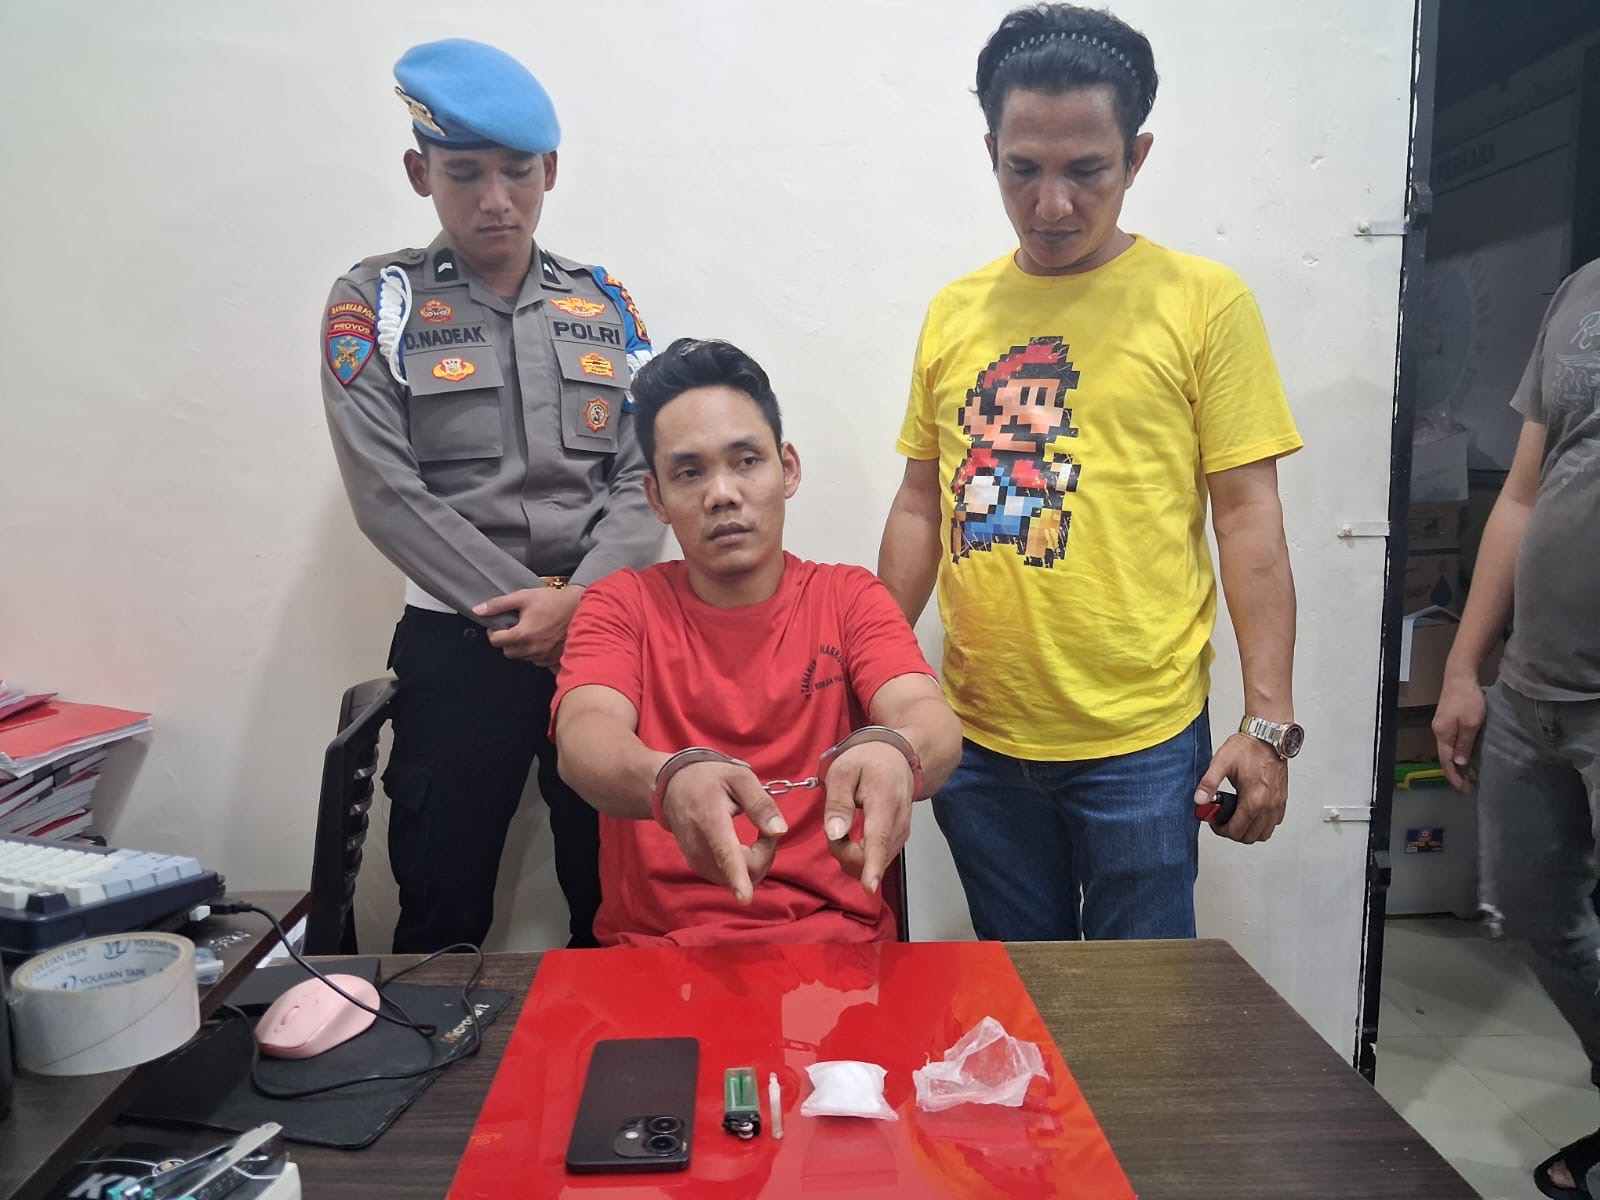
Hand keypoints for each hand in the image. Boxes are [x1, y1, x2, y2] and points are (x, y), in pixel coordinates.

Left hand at [475, 584, 584, 666]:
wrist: (581, 607)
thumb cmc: (553, 601)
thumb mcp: (524, 596)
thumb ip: (499, 604)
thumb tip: (478, 611)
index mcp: (523, 634)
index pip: (496, 641)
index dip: (493, 632)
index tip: (498, 626)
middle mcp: (533, 648)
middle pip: (507, 652)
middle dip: (506, 641)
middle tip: (513, 629)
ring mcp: (544, 656)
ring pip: (522, 658)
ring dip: (520, 648)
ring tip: (529, 633)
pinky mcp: (554, 659)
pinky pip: (537, 661)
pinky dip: (534, 653)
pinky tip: (540, 640)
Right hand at [661, 760, 788, 904]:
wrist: (673, 787)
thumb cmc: (710, 780)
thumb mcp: (739, 778)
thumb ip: (760, 804)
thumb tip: (780, 831)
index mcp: (711, 821)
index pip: (725, 852)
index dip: (737, 876)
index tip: (745, 898)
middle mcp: (700, 847)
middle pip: (744, 870)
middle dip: (765, 855)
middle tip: (765, 828)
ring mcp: (697, 860)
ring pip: (738, 878)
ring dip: (755, 862)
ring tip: (753, 835)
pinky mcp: (698, 867)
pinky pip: (729, 877)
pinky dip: (743, 867)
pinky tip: (741, 846)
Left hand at [821, 742, 914, 893]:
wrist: (895, 758)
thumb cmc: (867, 762)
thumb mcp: (842, 772)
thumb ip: (838, 803)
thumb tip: (835, 834)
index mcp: (884, 802)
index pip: (878, 840)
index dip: (872, 866)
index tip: (869, 887)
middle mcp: (898, 822)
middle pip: (871, 858)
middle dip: (844, 853)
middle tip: (833, 826)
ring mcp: (901, 833)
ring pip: (874, 862)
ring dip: (852, 855)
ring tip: (844, 827)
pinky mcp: (899, 840)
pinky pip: (878, 859)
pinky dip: (861, 855)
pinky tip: (854, 837)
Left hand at [1194, 733, 1286, 844]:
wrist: (1268, 736)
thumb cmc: (1248, 747)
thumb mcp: (1221, 763)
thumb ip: (1209, 783)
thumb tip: (1199, 800)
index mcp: (1253, 800)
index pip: (1236, 830)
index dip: (1221, 830)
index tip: (1214, 822)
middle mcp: (1268, 806)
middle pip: (1250, 837)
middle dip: (1233, 833)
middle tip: (1222, 821)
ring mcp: (1277, 803)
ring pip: (1264, 833)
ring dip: (1249, 831)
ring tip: (1236, 818)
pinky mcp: (1282, 799)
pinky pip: (1274, 822)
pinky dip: (1262, 824)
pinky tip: (1251, 813)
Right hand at [1432, 672, 1485, 791]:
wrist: (1459, 676)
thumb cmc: (1468, 700)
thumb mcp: (1471, 724)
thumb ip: (1465, 744)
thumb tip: (1459, 763)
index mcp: (1443, 735)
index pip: (1446, 762)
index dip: (1455, 777)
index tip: (1465, 789)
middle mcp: (1438, 732)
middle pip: (1445, 758)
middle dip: (1456, 773)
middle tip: (1469, 786)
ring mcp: (1441, 726)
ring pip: (1448, 750)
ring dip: (1457, 763)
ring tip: (1470, 774)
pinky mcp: (1446, 720)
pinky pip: (1450, 742)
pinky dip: (1457, 753)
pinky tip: (1466, 755)